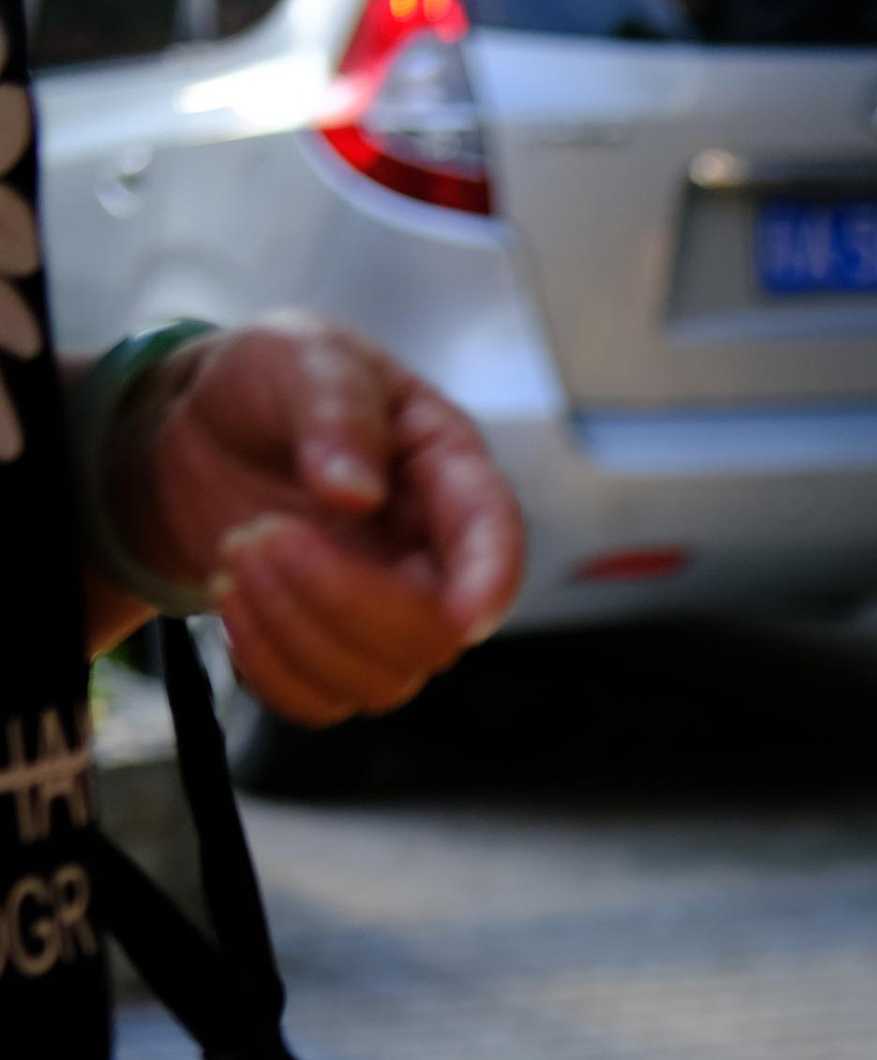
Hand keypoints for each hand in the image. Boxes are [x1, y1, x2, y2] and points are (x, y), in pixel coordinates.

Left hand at [97, 312, 523, 718]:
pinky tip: (233, 602)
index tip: (465, 615)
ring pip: (378, 680)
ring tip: (237, 552)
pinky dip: (268, 667)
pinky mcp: (329, 651)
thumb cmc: (271, 382)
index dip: (492, 584)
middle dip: (338, 598)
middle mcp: (431, 557)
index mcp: (446, 474)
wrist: (198, 428)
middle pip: (433, 635)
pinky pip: (321, 703)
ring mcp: (383, 613)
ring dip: (291, 629)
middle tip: (258, 534)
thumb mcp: (302, 356)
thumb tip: (356, 489)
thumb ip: (336, 410)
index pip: (495, 540)